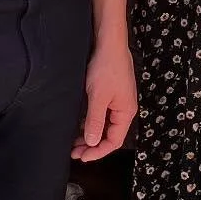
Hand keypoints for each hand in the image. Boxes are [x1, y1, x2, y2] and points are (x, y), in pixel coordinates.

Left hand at [72, 34, 136, 160]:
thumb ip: (95, 121)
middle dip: (92, 145)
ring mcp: (118, 101)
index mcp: (126, 112)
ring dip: (90, 134)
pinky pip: (102, 115)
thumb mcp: (98, 97)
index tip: (82, 157)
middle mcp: (124, 109)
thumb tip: (92, 142)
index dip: (98, 152)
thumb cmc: (106, 68)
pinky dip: (91, 122)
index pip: (114, 141)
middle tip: (74, 152)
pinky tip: (79, 125)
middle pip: (109, 135)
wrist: (109, 43)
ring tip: (74, 141)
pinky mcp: (111, 94)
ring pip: (104, 125)